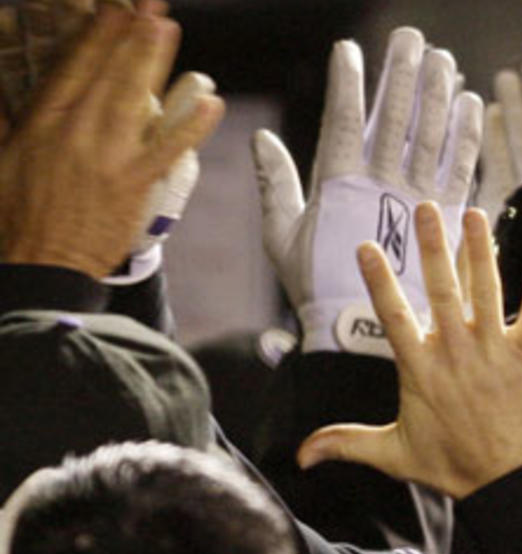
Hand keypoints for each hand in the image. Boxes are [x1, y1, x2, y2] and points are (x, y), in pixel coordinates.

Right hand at [0, 4, 222, 278]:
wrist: (40, 267)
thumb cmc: (14, 218)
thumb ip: (7, 121)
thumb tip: (6, 91)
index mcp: (41, 125)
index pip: (72, 69)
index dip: (95, 36)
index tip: (113, 9)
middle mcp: (75, 134)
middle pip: (106, 75)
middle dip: (129, 36)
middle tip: (150, 6)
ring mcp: (108, 158)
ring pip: (134, 99)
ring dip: (154, 62)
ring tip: (168, 29)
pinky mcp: (134, 185)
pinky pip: (169, 149)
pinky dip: (192, 125)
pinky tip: (210, 102)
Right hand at [254, 28, 482, 356]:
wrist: (363, 334)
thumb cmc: (318, 288)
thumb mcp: (283, 237)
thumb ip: (276, 186)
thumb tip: (261, 139)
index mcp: (337, 184)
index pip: (343, 119)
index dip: (348, 82)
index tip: (349, 49)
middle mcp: (380, 184)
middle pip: (395, 116)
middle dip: (403, 73)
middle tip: (411, 39)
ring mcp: (417, 198)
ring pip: (431, 134)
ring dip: (438, 92)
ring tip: (443, 59)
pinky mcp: (446, 217)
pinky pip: (462, 166)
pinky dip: (467, 134)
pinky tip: (471, 104)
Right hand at [296, 205, 521, 498]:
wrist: (510, 484)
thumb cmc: (453, 467)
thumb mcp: (393, 454)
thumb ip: (347, 443)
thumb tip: (300, 455)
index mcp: (420, 369)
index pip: (392, 316)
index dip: (378, 280)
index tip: (366, 246)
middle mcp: (455, 353)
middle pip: (440, 290)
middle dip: (432, 247)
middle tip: (425, 208)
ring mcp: (494, 351)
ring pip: (487, 291)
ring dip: (481, 250)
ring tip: (474, 214)